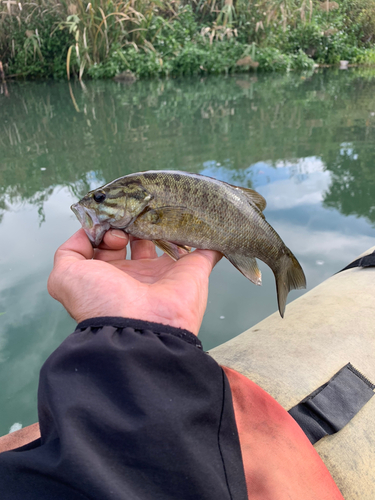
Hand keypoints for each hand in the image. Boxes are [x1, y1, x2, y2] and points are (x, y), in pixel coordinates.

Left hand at [47, 229, 221, 335]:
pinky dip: (207, 235)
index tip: (113, 231)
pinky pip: (205, 249)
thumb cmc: (101, 300)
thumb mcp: (65, 277)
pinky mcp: (194, 270)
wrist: (140, 327)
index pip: (110, 242)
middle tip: (136, 213)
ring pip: (170, 239)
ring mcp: (168, 271)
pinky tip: (202, 217)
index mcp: (112, 273)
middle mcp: (139, 272)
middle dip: (137, 220)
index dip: (108, 229)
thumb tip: (88, 233)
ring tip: (162, 207)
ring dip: (168, 222)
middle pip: (140, 237)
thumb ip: (69, 252)